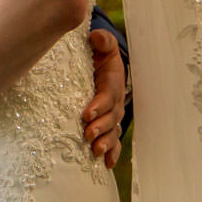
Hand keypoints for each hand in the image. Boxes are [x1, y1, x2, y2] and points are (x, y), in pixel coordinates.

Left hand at [83, 28, 125, 167]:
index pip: (107, 96)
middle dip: (100, 128)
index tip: (86, 114)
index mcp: (112, 83)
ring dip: (105, 142)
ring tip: (95, 150)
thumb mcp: (102, 45)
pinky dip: (112, 152)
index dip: (98, 106)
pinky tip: (106, 164)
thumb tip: (96, 37)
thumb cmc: (100, 55)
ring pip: (113, 132)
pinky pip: (114, 140)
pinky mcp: (110, 124)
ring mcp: (114, 115)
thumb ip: (101, 40)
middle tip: (88, 134)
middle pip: (110, 118)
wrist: (106, 65)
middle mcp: (115, 102)